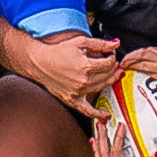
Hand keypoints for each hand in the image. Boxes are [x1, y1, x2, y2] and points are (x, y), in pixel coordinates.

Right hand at [4, 33, 118, 116]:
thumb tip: (116, 44)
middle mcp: (84, 81)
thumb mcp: (80, 42)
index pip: (109, 63)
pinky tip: (106, 114)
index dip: (112, 58)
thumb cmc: (57, 51)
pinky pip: (87, 110)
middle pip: (107, 76)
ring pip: (102, 88)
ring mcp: (78, 92)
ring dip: (110, 81)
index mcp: (86, 66)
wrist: (39, 62)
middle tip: (113, 64)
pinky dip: (98, 113)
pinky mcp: (72, 100)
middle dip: (113, 68)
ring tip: (112, 76)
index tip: (110, 55)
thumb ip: (100, 44)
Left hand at [120, 47, 156, 103]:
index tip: (134, 58)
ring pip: (143, 57)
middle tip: (123, 60)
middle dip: (133, 54)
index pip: (153, 51)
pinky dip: (135, 67)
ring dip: (130, 60)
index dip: (142, 53)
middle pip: (146, 51)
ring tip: (122, 65)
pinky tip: (129, 71)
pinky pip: (145, 67)